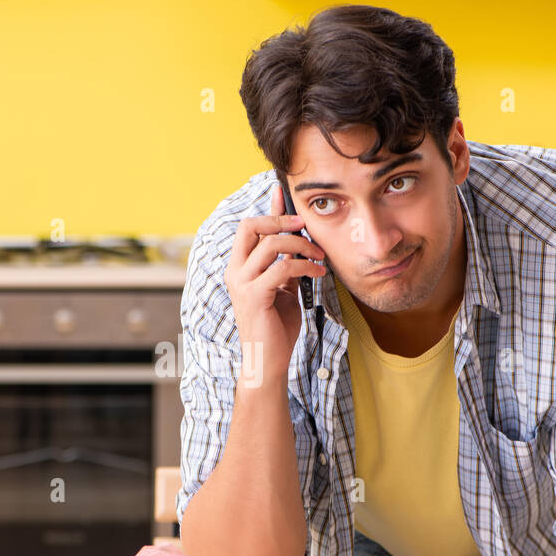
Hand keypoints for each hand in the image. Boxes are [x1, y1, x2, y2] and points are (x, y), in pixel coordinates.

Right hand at [224, 183, 325, 386]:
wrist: (269, 362)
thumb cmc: (276, 328)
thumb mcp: (283, 289)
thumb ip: (285, 265)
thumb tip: (299, 241)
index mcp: (239, 268)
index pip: (248, 227)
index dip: (268, 209)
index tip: (284, 194)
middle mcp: (235, 272)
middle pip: (251, 226)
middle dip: (281, 219)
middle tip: (305, 226)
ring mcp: (242, 284)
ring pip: (271, 244)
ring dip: (302, 245)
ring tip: (319, 257)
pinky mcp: (255, 296)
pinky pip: (283, 268)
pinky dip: (305, 266)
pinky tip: (318, 273)